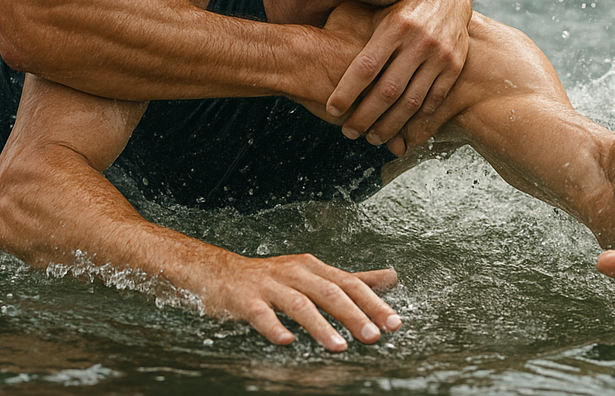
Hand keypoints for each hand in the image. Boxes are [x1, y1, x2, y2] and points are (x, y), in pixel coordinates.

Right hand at [202, 252, 400, 351]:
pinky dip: (274, 327)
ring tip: (338, 346)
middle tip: (372, 336)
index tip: (393, 323)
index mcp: (313, 267)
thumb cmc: (273, 279)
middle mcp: (294, 272)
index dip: (372, 302)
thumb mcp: (314, 274)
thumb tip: (391, 277)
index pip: (349, 282)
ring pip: (298, 303)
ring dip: (320, 325)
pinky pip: (261, 313)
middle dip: (352, 314)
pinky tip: (286, 341)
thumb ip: (351, 279)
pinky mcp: (246, 299)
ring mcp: (269, 285)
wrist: (220, 273)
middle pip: (328, 291)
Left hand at [324, 0, 471, 155]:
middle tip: (350, 133)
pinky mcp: (455, 64)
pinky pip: (435, 99)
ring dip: (391, 125)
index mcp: (394, 26)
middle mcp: (417, 40)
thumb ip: (360, 33)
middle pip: (387, 90)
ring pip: (412, 100)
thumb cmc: (403, 2)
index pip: (366, 67)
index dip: (348, 91)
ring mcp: (439, 54)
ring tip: (374, 138)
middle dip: (366, 116)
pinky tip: (404, 130)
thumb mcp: (381, 11)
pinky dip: (419, 119)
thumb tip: (322, 49)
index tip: (332, 109)